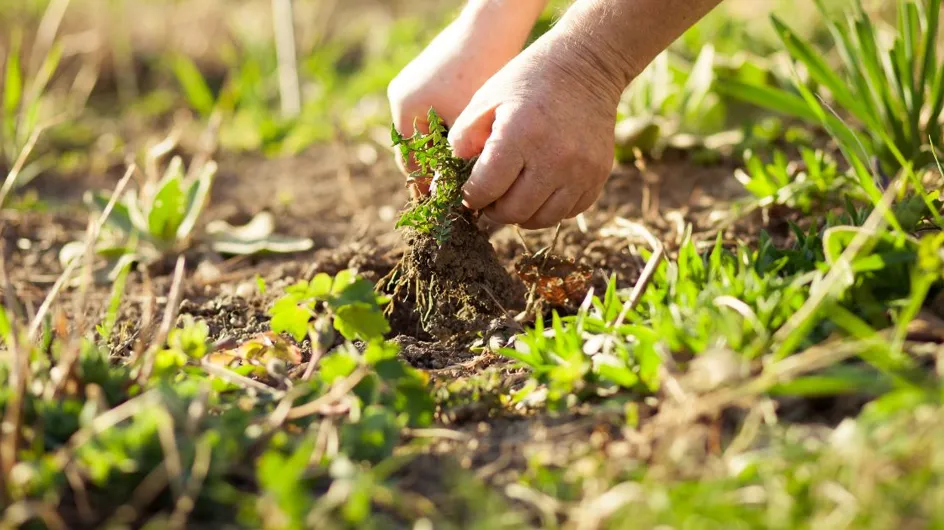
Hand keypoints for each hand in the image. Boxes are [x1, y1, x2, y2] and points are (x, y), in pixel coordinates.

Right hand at [388, 18, 525, 194]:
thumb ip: (453, 159)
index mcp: (405, 109)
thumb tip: (445, 198)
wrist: (492, 24)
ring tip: (465, 174)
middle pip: (416, 148)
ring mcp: (415, 86)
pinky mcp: (431, 79)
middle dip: (434, 171)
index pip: (410, 162)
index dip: (425, 187)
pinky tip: (472, 145)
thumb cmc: (482, 71)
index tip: (442, 208)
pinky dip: (450, 133)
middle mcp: (402, 97)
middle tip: (455, 197)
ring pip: (427, 133)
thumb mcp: (467, 122)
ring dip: (443, 153)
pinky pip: (436, 116)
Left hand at [447, 35, 623, 228]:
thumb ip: (464, 138)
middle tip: (489, 198)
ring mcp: (580, 171)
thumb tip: (451, 178)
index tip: (468, 191)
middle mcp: (553, 158)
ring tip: (512, 197)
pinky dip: (549, 209)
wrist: (587, 66)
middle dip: (494, 210)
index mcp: (520, 135)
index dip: (471, 196)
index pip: (486, 189)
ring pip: (541, 219)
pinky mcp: (598, 176)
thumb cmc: (528, 80)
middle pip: (513, 211)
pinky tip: (539, 190)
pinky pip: (568, 212)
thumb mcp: (486, 98)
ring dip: (521, 214)